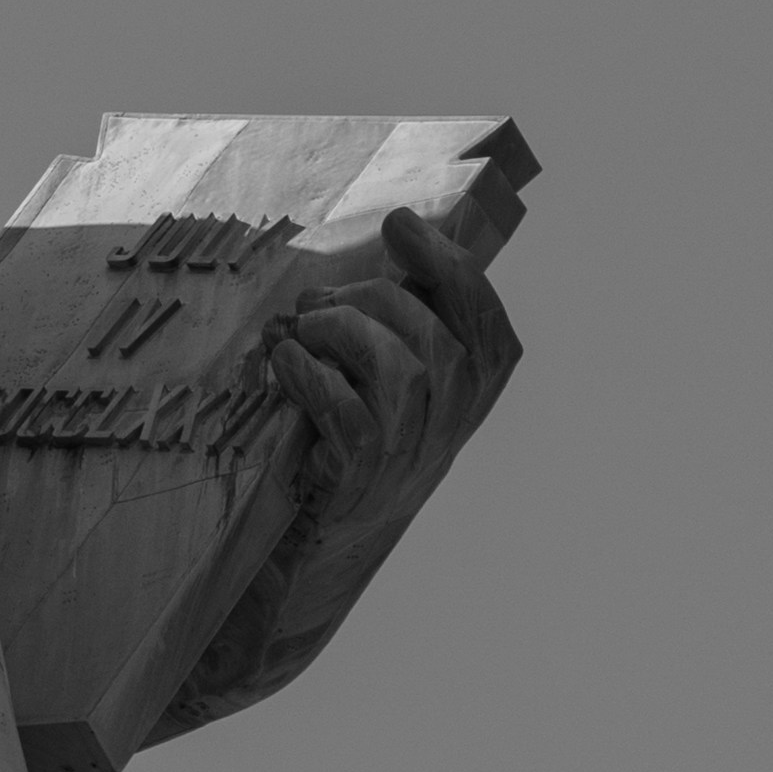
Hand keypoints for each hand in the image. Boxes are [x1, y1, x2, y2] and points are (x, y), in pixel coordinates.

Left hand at [257, 207, 521, 566]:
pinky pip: (350, 416)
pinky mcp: (362, 482)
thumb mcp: (384, 381)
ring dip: (340, 332)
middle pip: (438, 340)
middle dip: (371, 297)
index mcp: (467, 400)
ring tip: (298, 330)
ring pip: (402, 371)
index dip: (450, 267)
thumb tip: (398, 235)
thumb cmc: (348, 444)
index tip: (399, 224)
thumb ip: (397, 321)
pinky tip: (284, 362)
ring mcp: (409, 460)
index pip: (488, 327)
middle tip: (314, 300)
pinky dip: (312, 376)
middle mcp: (450, 431)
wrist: (317, 547)